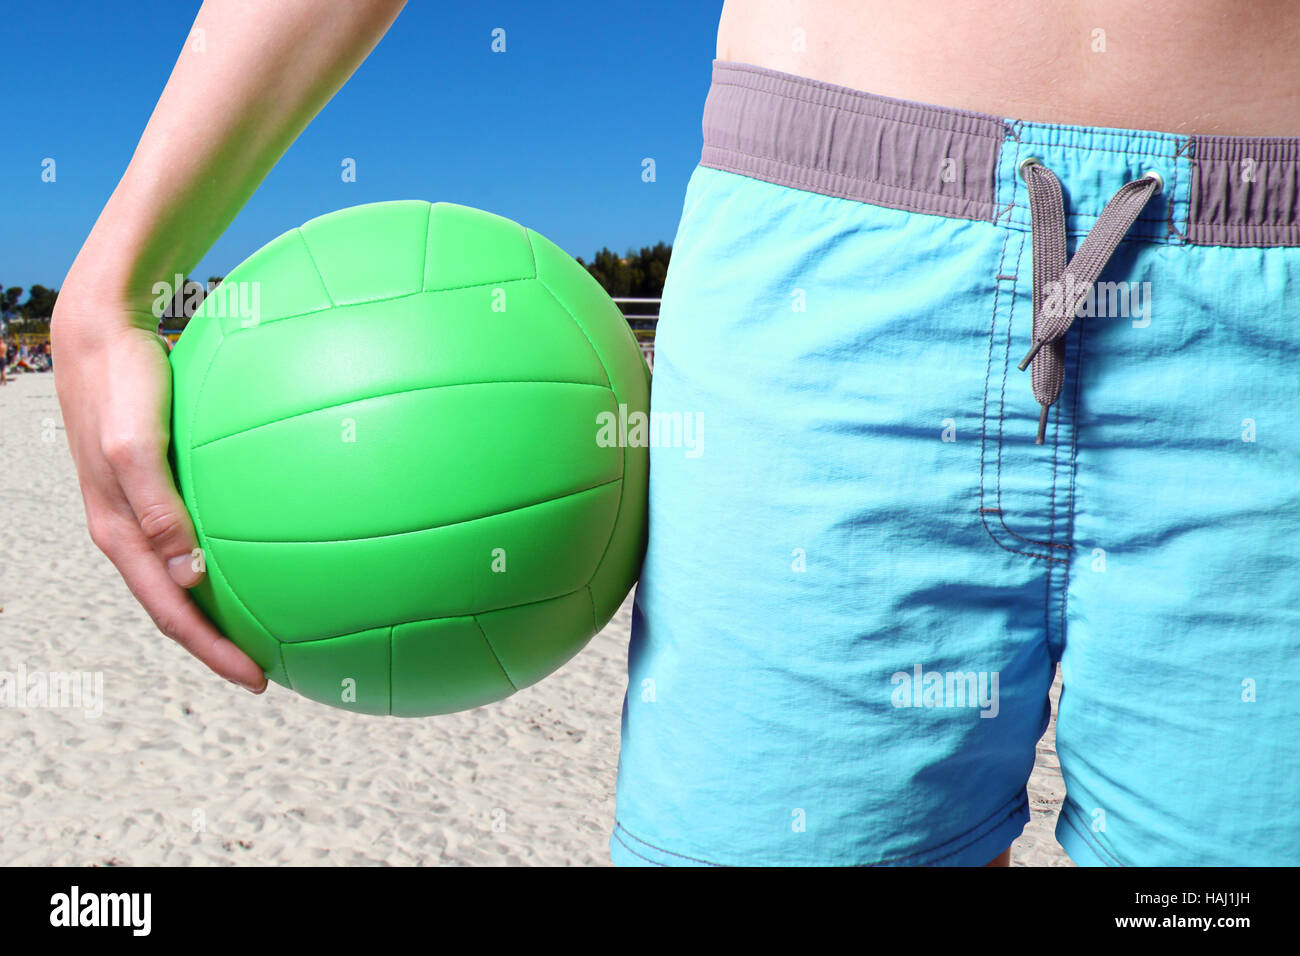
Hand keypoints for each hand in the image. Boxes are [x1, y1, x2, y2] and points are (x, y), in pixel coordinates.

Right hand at [52, 299, 266, 691]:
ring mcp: (147, 508)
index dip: (212, 651)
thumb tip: (189, 578)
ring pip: (188, 573)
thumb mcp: (136, 446)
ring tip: (273, 622)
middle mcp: (132, 530)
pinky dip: (229, 553)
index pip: (170, 613)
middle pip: (179, 604)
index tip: (259, 679)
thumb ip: (159, 509)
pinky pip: (199, 529)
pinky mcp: (164, 481)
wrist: (104, 333)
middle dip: (220, 643)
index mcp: (120, 534)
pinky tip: (270, 543)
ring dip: (223, 604)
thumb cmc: (122, 385)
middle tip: (272, 665)